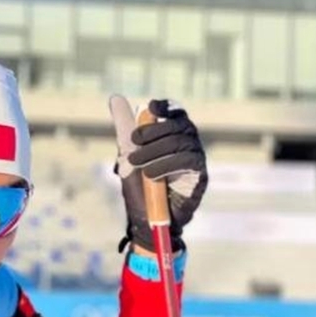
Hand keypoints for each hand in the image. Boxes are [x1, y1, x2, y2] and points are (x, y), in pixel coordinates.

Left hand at [114, 99, 207, 252]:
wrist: (146, 219)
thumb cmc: (139, 187)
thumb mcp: (128, 154)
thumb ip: (125, 128)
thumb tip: (115, 97)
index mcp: (172, 136)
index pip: (175, 113)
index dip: (165, 107)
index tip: (151, 108)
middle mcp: (188, 144)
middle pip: (179, 125)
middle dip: (153, 130)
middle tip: (133, 142)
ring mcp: (196, 159)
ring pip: (182, 141)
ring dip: (155, 150)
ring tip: (137, 163)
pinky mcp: (200, 176)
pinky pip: (188, 161)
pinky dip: (167, 164)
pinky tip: (152, 174)